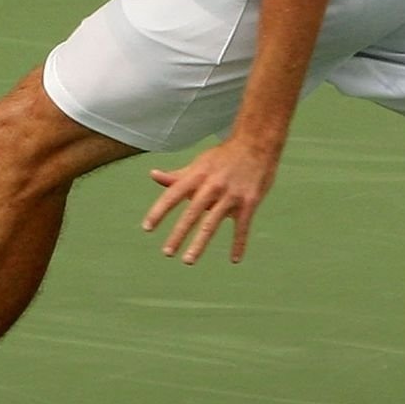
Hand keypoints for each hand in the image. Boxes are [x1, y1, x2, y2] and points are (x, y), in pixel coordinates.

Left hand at [141, 139, 279, 264]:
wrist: (257, 143)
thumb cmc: (224, 156)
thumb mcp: (199, 164)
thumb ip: (177, 176)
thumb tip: (153, 175)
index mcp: (197, 176)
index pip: (173, 195)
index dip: (159, 211)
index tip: (147, 228)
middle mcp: (212, 186)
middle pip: (191, 213)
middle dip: (178, 234)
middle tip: (167, 253)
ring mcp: (231, 195)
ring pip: (212, 223)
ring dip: (199, 243)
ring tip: (188, 260)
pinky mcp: (249, 202)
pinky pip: (242, 227)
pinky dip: (239, 244)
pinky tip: (234, 259)